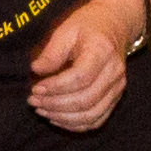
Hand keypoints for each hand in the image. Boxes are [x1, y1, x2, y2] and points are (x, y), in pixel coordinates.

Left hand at [24, 0, 146, 130]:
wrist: (114, 25)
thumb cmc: (87, 26)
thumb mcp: (66, 30)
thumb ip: (52, 52)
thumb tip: (36, 70)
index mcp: (102, 52)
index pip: (80, 78)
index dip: (56, 87)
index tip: (36, 87)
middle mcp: (114, 73)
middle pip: (85, 100)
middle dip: (55, 105)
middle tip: (33, 100)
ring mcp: (117, 88)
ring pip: (91, 115)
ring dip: (63, 117)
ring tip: (41, 110)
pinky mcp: (115, 98)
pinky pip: (96, 120)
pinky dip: (75, 125)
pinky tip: (56, 118)